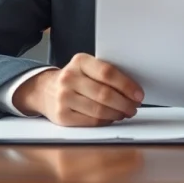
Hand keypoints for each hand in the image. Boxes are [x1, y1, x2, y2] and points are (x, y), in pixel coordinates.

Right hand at [13, 53, 143, 126]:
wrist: (45, 90)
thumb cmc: (74, 78)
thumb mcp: (86, 67)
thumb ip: (105, 73)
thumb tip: (133, 89)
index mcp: (79, 61)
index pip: (108, 73)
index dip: (127, 85)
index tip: (138, 94)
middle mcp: (69, 78)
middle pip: (105, 94)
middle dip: (125, 103)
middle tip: (134, 106)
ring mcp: (63, 98)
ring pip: (99, 110)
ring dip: (117, 113)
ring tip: (125, 112)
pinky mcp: (62, 116)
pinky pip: (91, 122)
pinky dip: (106, 121)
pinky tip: (112, 118)